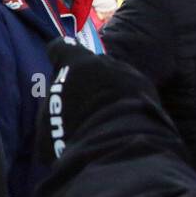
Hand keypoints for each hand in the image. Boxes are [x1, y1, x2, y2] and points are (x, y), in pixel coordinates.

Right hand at [35, 39, 153, 163]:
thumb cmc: (72, 136)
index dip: (58, 56)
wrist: (118, 150)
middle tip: (84, 103)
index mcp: (74, 64)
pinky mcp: (149, 90)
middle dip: (88, 78)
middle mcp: (103, 62)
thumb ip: (53, 101)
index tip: (57, 69)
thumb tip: (57, 99)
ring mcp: (129, 74)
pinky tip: (122, 121)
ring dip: (109, 90)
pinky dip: (126, 101)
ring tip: (106, 114)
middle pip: (92, 64)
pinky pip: (132, 91)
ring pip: (115, 76)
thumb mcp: (47, 121)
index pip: (62, 46)